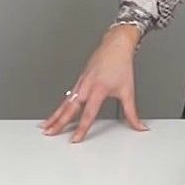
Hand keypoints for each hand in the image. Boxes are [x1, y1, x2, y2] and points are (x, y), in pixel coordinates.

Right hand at [41, 25, 147, 142]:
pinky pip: (66, 97)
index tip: (75, 138)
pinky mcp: (79, 81)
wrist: (115, 46)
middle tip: (50, 133)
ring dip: (54, 116)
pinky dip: (59, 107)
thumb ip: (132, 113)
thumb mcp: (128, 91)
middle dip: (59, 122)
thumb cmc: (121, 64)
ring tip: (46, 127)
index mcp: (99, 89)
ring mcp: (80, 83)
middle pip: (70, 108)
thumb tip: (139, 126)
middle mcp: (86, 86)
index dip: (81, 128)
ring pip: (65, 102)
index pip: (88, 113)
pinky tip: (54, 114)